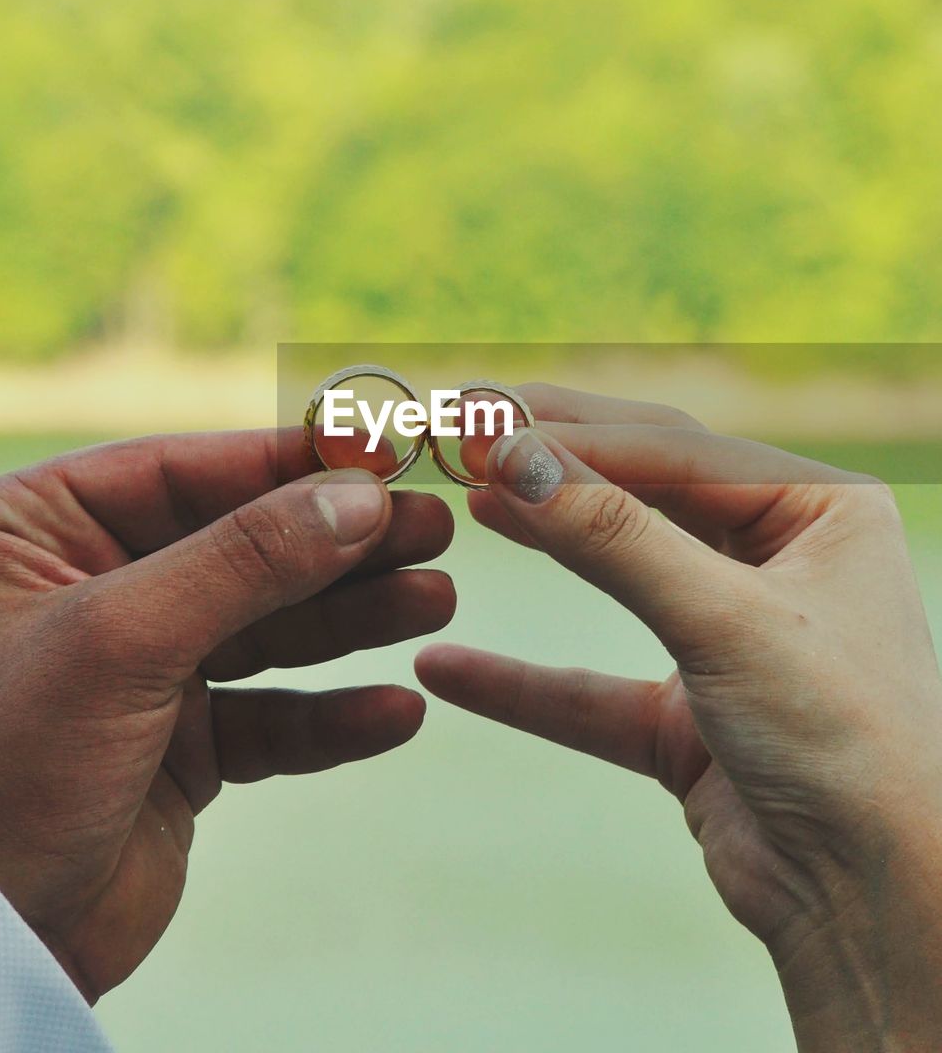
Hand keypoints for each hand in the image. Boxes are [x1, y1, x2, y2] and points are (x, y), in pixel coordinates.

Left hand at [0, 429, 454, 1002]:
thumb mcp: (116, 638)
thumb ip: (243, 560)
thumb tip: (357, 496)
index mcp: (36, 530)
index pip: (185, 471)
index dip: (291, 464)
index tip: (387, 457)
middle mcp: (89, 589)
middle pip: (241, 546)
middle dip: (339, 544)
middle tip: (434, 529)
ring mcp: (137, 672)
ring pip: (267, 629)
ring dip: (352, 620)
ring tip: (435, 601)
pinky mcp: (176, 751)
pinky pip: (270, 720)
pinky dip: (330, 717)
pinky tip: (395, 712)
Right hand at [417, 385, 941, 1050]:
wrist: (884, 909)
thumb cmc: (847, 743)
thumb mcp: (725, 618)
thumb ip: (613, 536)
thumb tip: (514, 456)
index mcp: (820, 510)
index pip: (675, 449)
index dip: (574, 435)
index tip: (483, 423)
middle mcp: (780, 562)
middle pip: (644, 493)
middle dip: (553, 468)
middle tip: (466, 430)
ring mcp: (731, 639)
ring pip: (617, 574)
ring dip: (543, 543)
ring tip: (469, 502)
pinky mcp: (690, 719)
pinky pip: (592, 689)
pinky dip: (523, 683)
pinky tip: (447, 666)